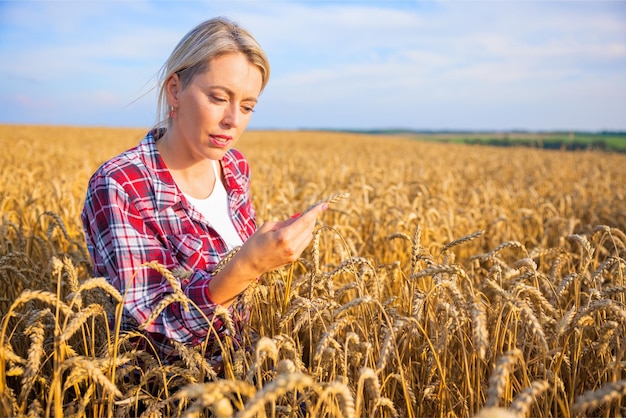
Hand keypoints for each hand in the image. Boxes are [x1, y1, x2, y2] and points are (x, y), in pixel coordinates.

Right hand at [208, 202, 327, 304]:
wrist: (249, 265)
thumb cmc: (254, 243)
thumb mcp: (267, 227)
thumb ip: (285, 222)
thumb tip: (299, 217)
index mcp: (284, 236)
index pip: (305, 221)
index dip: (315, 212)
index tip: (323, 205)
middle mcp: (292, 246)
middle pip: (309, 228)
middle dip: (310, 218)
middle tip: (305, 212)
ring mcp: (294, 254)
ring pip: (308, 236)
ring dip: (306, 228)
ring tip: (293, 226)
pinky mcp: (294, 259)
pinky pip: (304, 243)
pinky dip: (302, 236)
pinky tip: (292, 235)